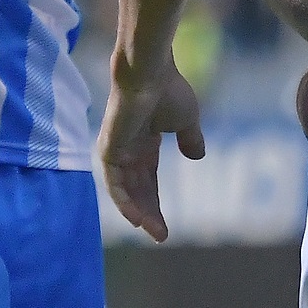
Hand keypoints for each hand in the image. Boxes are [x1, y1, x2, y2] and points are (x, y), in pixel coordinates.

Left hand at [99, 54, 206, 241]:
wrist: (151, 72)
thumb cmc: (168, 90)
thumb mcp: (186, 120)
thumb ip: (190, 139)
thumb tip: (198, 157)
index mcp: (144, 143)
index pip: (148, 181)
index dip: (156, 203)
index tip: (166, 226)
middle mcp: (127, 150)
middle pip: (137, 190)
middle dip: (149, 213)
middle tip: (162, 235)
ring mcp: (116, 151)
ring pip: (125, 191)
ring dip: (138, 212)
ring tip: (153, 231)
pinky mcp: (109, 150)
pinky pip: (114, 184)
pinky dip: (124, 202)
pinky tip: (136, 219)